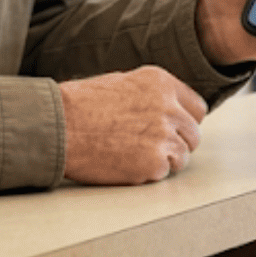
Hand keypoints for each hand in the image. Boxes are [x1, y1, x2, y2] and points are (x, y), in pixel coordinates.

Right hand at [59, 66, 208, 184]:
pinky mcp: (154, 162)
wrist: (59, 127)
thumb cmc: (80, 106)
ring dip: (163, 160)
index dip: (184, 121)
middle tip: (149, 147)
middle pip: (193, 134)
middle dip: (177, 142)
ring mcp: (164, 135)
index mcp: (161, 83)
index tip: (172, 129)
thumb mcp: (122, 83)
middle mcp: (169, 107)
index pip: (196, 108)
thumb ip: (152, 95)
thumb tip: (170, 109)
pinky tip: (125, 163)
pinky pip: (164, 173)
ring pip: (182, 156)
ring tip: (132, 154)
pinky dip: (148, 173)